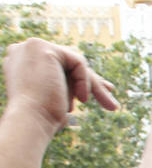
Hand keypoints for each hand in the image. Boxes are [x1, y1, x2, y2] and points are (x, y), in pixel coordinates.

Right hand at [2, 38, 118, 137]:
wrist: (30, 121)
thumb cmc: (43, 117)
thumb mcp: (58, 96)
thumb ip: (67, 84)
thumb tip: (89, 86)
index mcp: (23, 61)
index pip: (60, 65)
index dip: (82, 78)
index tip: (105, 90)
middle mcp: (23, 50)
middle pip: (69, 62)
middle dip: (93, 81)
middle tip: (112, 97)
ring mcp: (30, 46)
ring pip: (76, 62)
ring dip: (93, 85)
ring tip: (109, 105)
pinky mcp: (40, 47)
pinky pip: (78, 62)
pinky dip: (85, 81)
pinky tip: (82, 98)